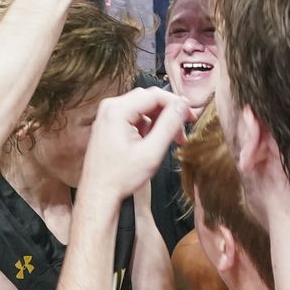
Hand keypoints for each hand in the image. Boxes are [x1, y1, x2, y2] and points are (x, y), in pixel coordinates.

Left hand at [78, 87, 192, 204]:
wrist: (98, 194)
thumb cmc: (119, 177)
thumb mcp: (151, 152)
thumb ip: (169, 125)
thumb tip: (183, 105)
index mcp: (117, 110)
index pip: (155, 95)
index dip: (177, 104)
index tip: (191, 116)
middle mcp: (110, 108)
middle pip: (149, 99)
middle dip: (169, 114)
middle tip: (183, 131)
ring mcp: (108, 116)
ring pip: (143, 108)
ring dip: (159, 121)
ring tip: (171, 140)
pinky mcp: (110, 124)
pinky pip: (134, 117)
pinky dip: (148, 127)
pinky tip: (154, 142)